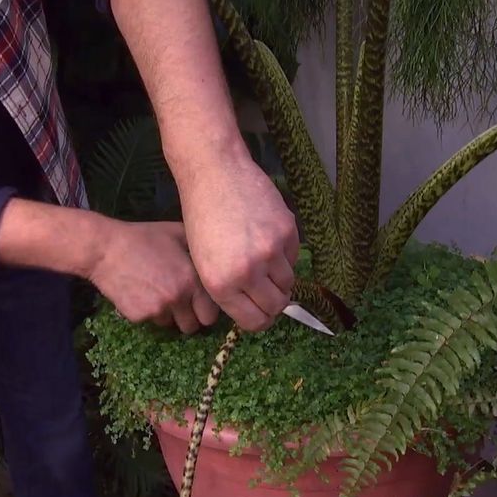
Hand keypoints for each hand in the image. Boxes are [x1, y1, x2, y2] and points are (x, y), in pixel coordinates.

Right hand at [89, 220, 219, 333]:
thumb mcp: (176, 233)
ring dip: (167, 314)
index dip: (206, 311)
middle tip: (180, 306)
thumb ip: (198, 249)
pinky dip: (146, 311)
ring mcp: (157, 310)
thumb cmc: (142, 237)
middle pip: (191, 327)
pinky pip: (149, 320)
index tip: (199, 306)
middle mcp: (178, 298)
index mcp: (192, 280)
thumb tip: (214, 257)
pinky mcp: (138, 316)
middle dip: (188, 319)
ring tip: (155, 292)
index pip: (211, 314)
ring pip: (169, 324)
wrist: (105, 249)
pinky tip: (139, 292)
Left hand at [180, 155, 298, 331]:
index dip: (260, 320)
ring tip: (266, 264)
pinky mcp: (288, 232)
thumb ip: (228, 290)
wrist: (215, 175)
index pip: (255, 322)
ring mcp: (271, 252)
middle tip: (268, 292)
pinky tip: (268, 240)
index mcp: (221, 285)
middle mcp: (248, 273)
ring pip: (289, 284)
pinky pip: (294, 258)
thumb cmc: (202, 219)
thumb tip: (254, 309)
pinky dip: (285, 256)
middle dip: (273, 303)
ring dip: (280, 280)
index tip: (260, 312)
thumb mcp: (204, 263)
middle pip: (276, 307)